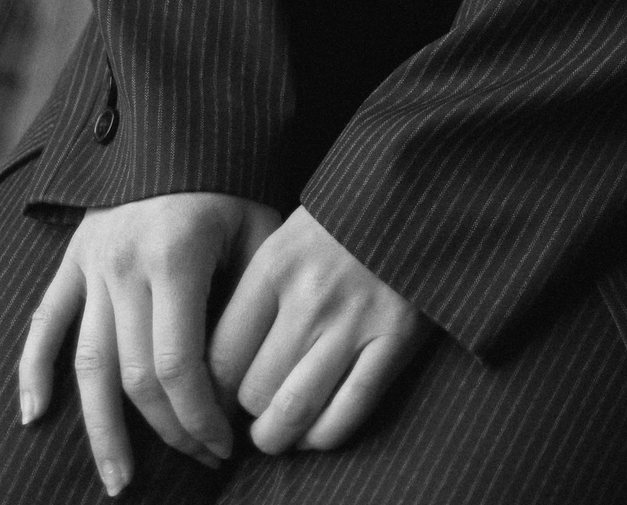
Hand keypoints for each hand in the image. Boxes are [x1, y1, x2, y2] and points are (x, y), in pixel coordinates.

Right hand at [19, 189, 283, 495]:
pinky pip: (44, 322)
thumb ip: (251, 300)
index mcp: (175, 256)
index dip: (198, 416)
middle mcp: (124, 263)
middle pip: (135, 375)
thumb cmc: (232, 183)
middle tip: (199, 459)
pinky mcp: (72, 259)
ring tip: (118, 480)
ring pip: (88, 364)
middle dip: (169, 429)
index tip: (222, 444)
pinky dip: (33, 372)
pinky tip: (34, 417)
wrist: (182, 126)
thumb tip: (243, 382)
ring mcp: (92, 262)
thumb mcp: (260, 228)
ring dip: (102, 430)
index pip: (176, 364)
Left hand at [207, 205, 432, 455]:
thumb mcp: (288, 238)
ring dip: (278, 437)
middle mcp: (310, 294)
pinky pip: (349, 412)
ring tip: (275, 435)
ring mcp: (356, 318)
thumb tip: (217, 371)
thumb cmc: (341, 223)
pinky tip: (316, 432)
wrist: (416, 189)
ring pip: (294, 410)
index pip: (221, 355)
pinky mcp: (398, 336)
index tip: (215, 404)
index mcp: (275, 264)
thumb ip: (257, 295)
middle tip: (251, 416)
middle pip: (254, 390)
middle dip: (247, 415)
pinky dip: (324, 436)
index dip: (210, 395)